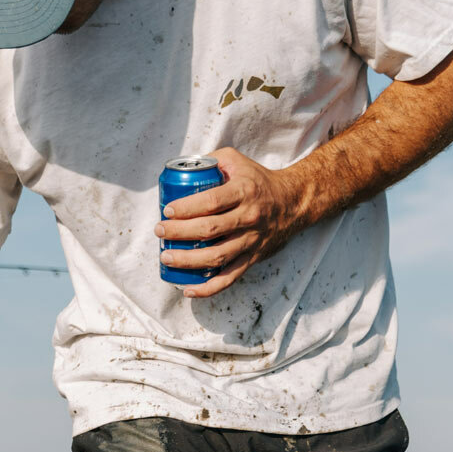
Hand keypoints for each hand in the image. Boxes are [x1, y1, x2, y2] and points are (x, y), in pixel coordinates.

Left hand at [154, 147, 307, 298]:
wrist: (292, 203)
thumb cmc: (258, 181)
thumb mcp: (236, 162)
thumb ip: (210, 161)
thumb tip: (181, 170)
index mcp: (244, 191)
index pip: (211, 201)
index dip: (186, 208)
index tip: (167, 211)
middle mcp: (249, 217)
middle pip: (209, 230)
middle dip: (179, 233)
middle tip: (160, 231)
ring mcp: (250, 241)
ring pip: (216, 256)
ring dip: (188, 260)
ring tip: (166, 257)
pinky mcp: (252, 258)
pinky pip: (229, 277)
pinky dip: (208, 288)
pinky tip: (188, 290)